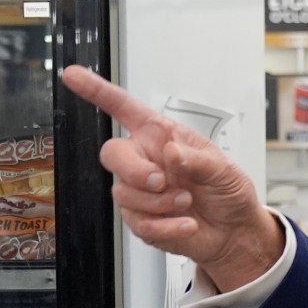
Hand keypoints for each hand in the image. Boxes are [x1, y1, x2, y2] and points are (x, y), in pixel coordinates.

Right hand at [60, 64, 285, 289]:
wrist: (234, 232)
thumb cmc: (227, 192)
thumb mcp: (223, 169)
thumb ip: (197, 160)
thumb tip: (171, 152)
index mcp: (160, 136)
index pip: (123, 108)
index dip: (96, 91)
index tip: (73, 75)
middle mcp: (145, 160)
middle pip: (112, 154)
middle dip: (134, 170)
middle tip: (161, 181)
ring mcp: (140, 192)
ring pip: (124, 193)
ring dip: (159, 202)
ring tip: (186, 203)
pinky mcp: (141, 220)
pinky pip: (139, 224)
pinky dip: (166, 227)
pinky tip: (185, 224)